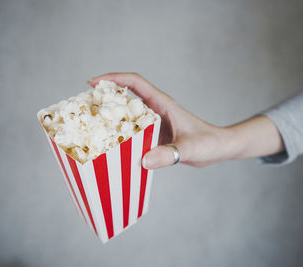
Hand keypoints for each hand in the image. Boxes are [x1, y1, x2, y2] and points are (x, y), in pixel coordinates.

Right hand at [88, 72, 226, 168]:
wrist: (218, 148)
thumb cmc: (208, 143)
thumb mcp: (189, 149)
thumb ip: (169, 154)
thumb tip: (143, 160)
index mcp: (163, 104)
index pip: (135, 83)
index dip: (114, 78)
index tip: (93, 83)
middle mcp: (156, 110)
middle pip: (126, 95)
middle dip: (105, 96)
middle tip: (84, 105)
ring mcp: (155, 122)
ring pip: (128, 114)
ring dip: (111, 116)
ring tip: (91, 124)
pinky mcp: (155, 134)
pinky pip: (134, 130)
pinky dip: (121, 134)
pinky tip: (111, 145)